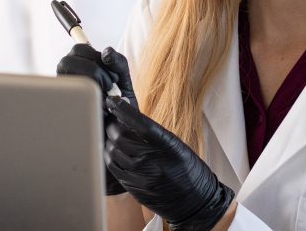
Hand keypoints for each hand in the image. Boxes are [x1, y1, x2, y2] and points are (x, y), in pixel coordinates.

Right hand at [56, 44, 136, 193]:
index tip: (112, 75)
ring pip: (64, 76)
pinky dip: (85, 100)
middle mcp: (68, 82)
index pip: (78, 49)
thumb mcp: (124, 84)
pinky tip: (97, 111)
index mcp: (82, 70)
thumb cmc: (121, 112)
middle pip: (68, 60)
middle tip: (108, 87)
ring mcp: (63, 97)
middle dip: (93, 70)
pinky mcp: (60, 112)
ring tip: (103, 100)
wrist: (118, 144)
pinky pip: (65, 96)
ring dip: (89, 83)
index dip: (95, 56)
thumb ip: (118, 64)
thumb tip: (106, 50)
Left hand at [104, 97, 234, 230]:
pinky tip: (113, 152)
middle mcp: (153, 161)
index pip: (140, 123)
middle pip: (122, 137)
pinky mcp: (134, 189)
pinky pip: (114, 169)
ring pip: (113, 153)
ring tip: (112, 135)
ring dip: (109, 140)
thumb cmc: (190, 171)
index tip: (114, 101)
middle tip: (113, 120)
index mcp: (168, 146)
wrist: (196, 203)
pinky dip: (110, 157)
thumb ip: (156, 135)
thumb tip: (132, 119)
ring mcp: (142, 177)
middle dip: (113, 125)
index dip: (123, 110)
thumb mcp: (178, 146)